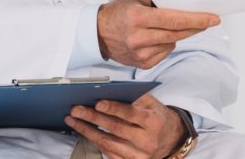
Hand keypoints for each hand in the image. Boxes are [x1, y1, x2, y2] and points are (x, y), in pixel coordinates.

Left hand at [66, 93, 185, 158]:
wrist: (170, 138)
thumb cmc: (156, 116)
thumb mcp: (151, 103)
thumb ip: (134, 97)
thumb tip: (108, 91)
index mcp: (153, 121)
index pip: (130, 114)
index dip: (113, 108)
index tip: (97, 103)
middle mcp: (147, 140)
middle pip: (116, 128)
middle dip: (93, 118)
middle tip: (76, 110)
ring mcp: (139, 154)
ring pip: (109, 143)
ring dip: (88, 131)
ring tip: (74, 121)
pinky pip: (109, 153)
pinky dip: (95, 142)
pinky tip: (85, 133)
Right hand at [98, 0, 219, 68]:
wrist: (96, 34)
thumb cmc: (116, 14)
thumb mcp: (137, 2)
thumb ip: (159, 4)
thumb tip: (183, 4)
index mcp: (138, 19)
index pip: (175, 20)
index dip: (197, 20)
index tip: (213, 18)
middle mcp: (139, 38)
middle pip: (177, 34)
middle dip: (196, 27)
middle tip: (209, 21)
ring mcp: (140, 53)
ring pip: (172, 44)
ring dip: (178, 35)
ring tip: (170, 27)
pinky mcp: (141, 64)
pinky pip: (164, 54)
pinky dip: (167, 45)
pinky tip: (158, 38)